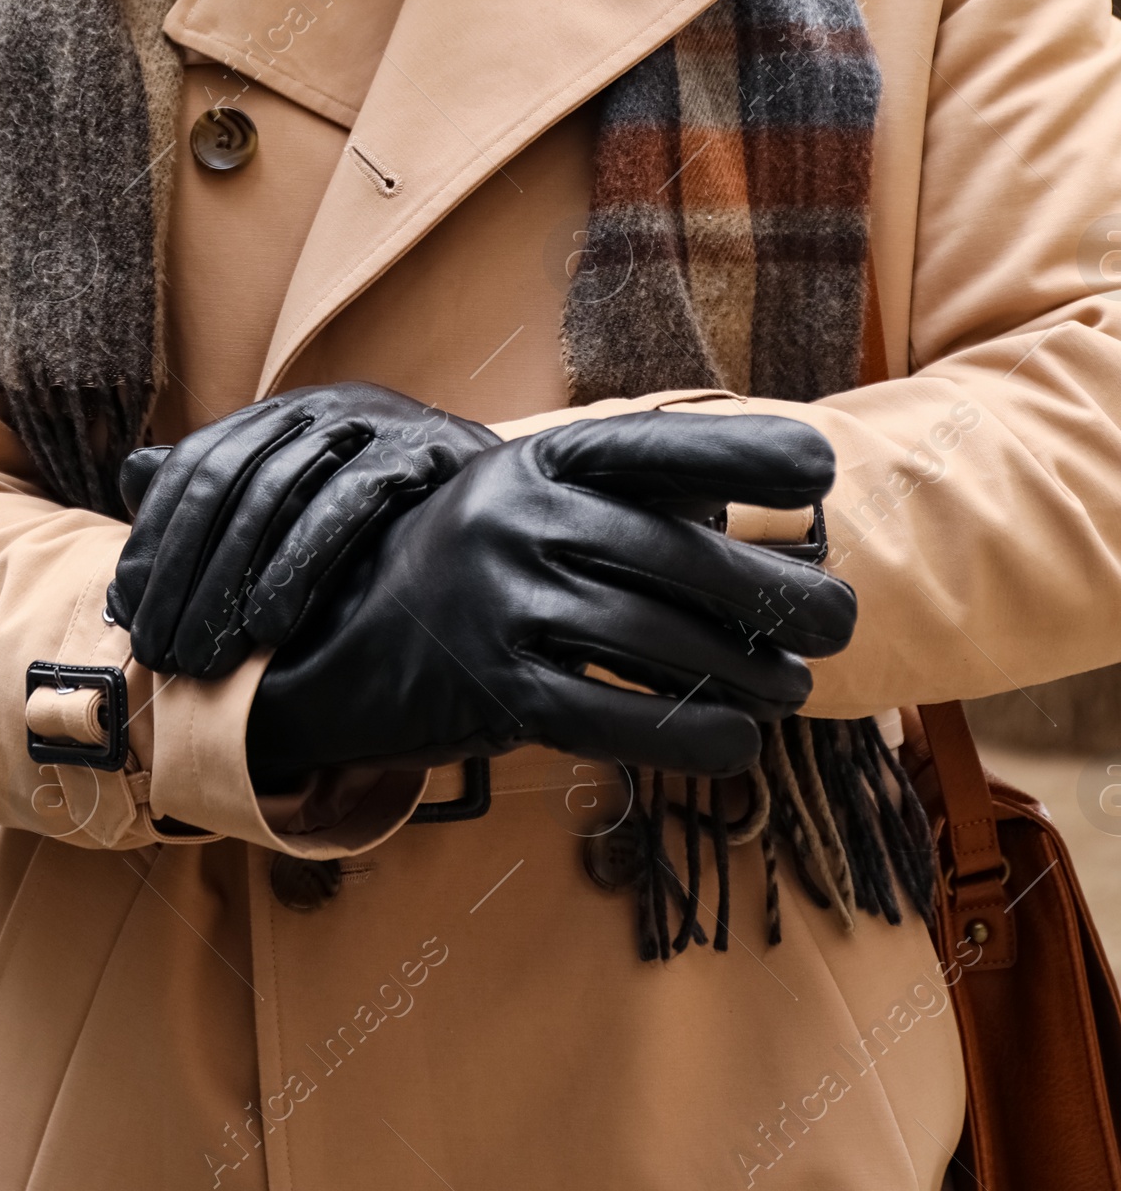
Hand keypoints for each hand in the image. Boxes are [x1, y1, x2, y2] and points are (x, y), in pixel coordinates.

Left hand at [107, 383, 498, 678]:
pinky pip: (351, 499)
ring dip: (233, 577)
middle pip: (230, 478)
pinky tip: (269, 622)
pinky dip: (302, 560)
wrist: (517, 508)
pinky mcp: (429, 450)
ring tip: (208, 652)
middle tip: (163, 651)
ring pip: (281, 488)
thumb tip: (131, 472)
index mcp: (289, 411)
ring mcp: (380, 420)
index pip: (199, 462)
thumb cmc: (395, 516)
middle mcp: (327, 404)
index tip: (127, 608)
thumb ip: (221, 489)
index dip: (157, 535)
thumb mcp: (299, 500)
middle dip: (187, 571)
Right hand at [245, 412, 855, 788]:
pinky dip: (688, 733)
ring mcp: (502, 604)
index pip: (652, 449)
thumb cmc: (481, 556)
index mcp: (540, 463)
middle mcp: (518, 521)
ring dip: (744, 670)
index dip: (738, 455)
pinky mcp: (496, 689)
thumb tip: (746, 515)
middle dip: (772, 591)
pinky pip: (610, 715)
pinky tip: (739, 742)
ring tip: (793, 686)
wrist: (351, 630)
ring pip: (651, 638)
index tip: (819, 469)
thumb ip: (629, 497)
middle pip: (673, 555)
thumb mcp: (537, 497)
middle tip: (839, 618)